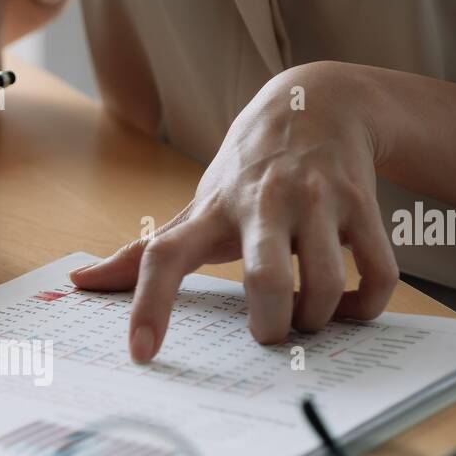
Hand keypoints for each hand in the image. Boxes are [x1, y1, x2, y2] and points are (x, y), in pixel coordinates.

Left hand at [70, 61, 398, 359]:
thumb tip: (79, 282)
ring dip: (317, 319)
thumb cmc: (245, 172)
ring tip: (308, 320)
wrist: (317, 103)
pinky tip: (347, 307)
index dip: (149, 305)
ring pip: (323, 285)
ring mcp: (316, 201)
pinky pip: (377, 276)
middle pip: (264, 280)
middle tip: (268, 335)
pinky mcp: (362, 205)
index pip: (163, 255)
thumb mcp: (195, 205)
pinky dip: (365, 307)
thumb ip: (143, 252)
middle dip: (270, 325)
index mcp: (211, 211)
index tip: (141, 352)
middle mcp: (263, 202)